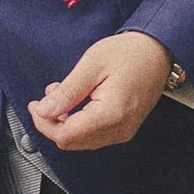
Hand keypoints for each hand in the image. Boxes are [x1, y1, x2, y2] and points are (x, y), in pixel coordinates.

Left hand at [29, 30, 171, 151]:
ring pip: (81, 141)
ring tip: (61, 94)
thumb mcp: (92, 65)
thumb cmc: (132, 53)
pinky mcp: (123, 128)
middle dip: (52, 122)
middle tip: (46, 98)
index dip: (44, 123)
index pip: (66, 136)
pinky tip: (75, 102)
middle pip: (72, 142)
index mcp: (111, 115)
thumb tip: (44, 110)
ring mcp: (123, 131)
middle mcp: (119, 129)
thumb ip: (67, 92)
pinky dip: (77, 122)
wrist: (159, 51)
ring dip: (64, 122)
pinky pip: (92, 135)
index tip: (35, 106)